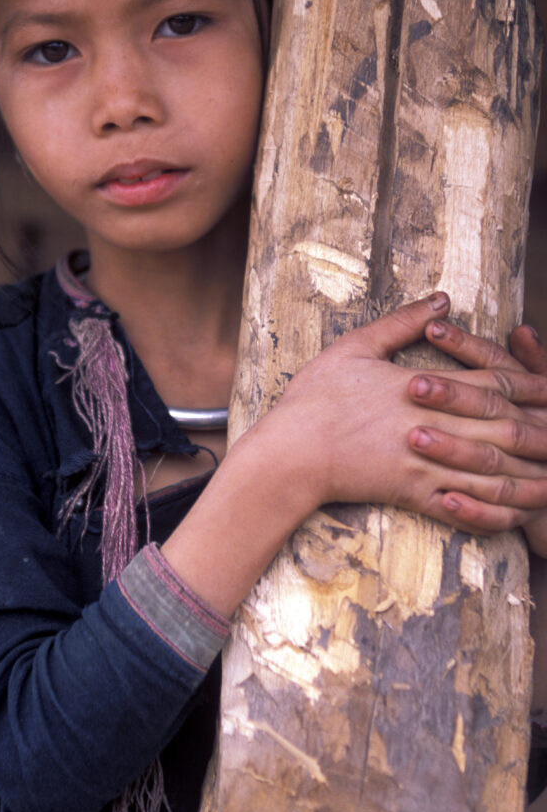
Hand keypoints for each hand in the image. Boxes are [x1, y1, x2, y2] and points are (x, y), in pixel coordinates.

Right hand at [240, 294, 546, 534]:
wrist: (290, 453)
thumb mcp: (356, 346)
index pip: (491, 383)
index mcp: (423, 387)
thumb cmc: (317, 396)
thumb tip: (443, 299)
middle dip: (540, 432)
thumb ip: (403, 323)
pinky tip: (513, 512)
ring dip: (528, 476)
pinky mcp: (414, 494)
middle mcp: (433, 426)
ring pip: (494, 473)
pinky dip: (495, 511)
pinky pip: (465, 508)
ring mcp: (426, 464)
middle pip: (505, 429)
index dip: (527, 385)